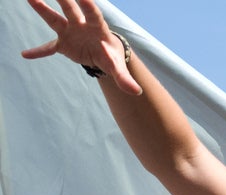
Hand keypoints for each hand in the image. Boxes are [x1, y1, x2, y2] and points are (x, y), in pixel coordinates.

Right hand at [21, 0, 141, 94]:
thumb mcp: (118, 68)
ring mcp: (70, 32)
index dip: (87, 4)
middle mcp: (81, 25)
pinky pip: (48, 48)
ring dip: (42, 9)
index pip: (92, 13)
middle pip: (70, 8)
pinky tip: (26, 55)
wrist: (104, 55)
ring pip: (54, 19)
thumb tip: (137, 92)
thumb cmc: (112, 56)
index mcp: (97, 27)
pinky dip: (39, 52)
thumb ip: (125, 78)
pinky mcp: (63, 44)